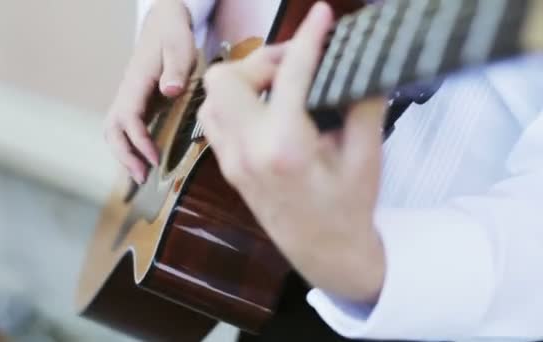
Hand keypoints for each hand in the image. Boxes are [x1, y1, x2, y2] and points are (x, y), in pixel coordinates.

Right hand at [104, 0, 195, 182]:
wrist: (163, 23)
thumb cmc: (172, 35)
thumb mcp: (179, 47)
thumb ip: (175, 68)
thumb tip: (169, 91)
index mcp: (136, 83)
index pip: (128, 118)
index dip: (138, 141)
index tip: (154, 158)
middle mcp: (126, 93)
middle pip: (113, 130)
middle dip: (124, 156)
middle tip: (142, 178)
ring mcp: (128, 99)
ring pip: (114, 132)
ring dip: (124, 155)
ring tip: (140, 177)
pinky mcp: (136, 103)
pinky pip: (125, 130)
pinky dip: (129, 148)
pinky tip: (141, 163)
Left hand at [198, 2, 385, 302]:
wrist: (324, 253)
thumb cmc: (348, 209)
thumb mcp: (366, 156)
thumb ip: (364, 104)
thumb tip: (361, 65)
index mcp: (285, 148)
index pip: (290, 76)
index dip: (308, 37)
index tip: (322, 14)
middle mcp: (248, 152)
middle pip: (226, 78)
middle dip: (260, 58)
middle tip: (296, 62)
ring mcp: (231, 161)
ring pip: (212, 97)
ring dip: (243, 78)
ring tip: (280, 81)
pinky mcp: (227, 166)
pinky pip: (214, 118)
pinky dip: (235, 99)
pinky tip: (265, 104)